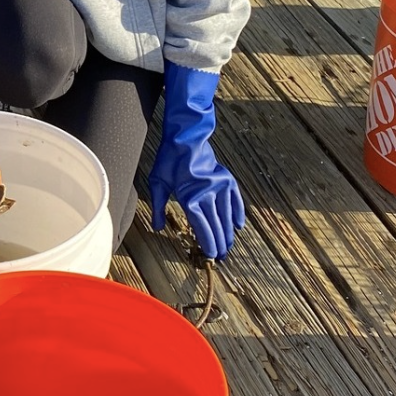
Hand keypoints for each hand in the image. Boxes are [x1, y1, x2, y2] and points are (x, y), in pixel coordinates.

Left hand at [147, 62, 244, 259]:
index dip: (207, 241)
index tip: (210, 254)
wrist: (186, 138)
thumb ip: (157, 207)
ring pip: (226, 215)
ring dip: (228, 232)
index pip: (201, 225)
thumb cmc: (168, 161)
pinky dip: (237, 212)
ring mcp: (220, 186)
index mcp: (190, 197)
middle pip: (216, 224)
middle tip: (221, 257)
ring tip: (229, 246)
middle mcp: (208, 193)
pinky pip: (235, 200)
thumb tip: (159, 228)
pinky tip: (238, 225)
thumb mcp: (157, 183)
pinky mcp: (226, 179)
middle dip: (219, 242)